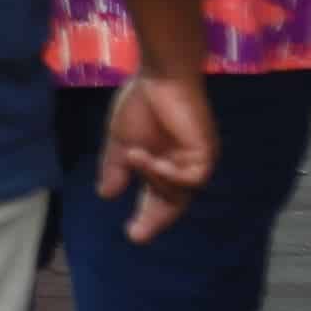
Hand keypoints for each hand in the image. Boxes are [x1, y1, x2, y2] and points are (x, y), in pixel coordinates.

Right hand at [99, 70, 217, 243]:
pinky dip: (168, 174)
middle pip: (172, 202)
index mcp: (164, 164)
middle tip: (135, 234)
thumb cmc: (142, 103)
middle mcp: (182, 166)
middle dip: (155, 219)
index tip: (132, 234)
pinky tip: (151, 159)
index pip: (158, 198)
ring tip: (133, 156)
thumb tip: (105, 195)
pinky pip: (189, 178)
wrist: (161, 76)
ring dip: (153, 179)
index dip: (148, 217)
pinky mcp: (204, 153)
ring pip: (178, 191)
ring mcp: (195, 161)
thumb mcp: (122, 141)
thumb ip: (117, 168)